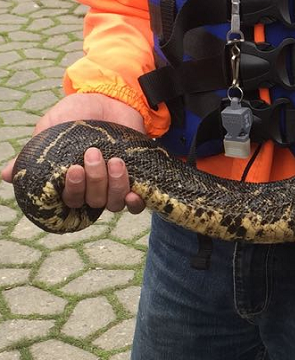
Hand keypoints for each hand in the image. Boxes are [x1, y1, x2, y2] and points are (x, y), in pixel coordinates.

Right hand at [1, 93, 145, 213]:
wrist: (110, 98)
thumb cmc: (76, 115)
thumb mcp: (51, 130)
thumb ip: (32, 153)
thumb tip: (6, 175)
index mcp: (71, 182)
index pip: (70, 200)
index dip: (73, 189)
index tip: (74, 169)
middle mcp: (92, 189)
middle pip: (93, 202)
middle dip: (94, 181)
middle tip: (93, 154)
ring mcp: (115, 186)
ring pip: (115, 203)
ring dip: (115, 186)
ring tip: (115, 161)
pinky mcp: (137, 181)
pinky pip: (136, 204)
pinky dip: (136, 202)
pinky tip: (135, 192)